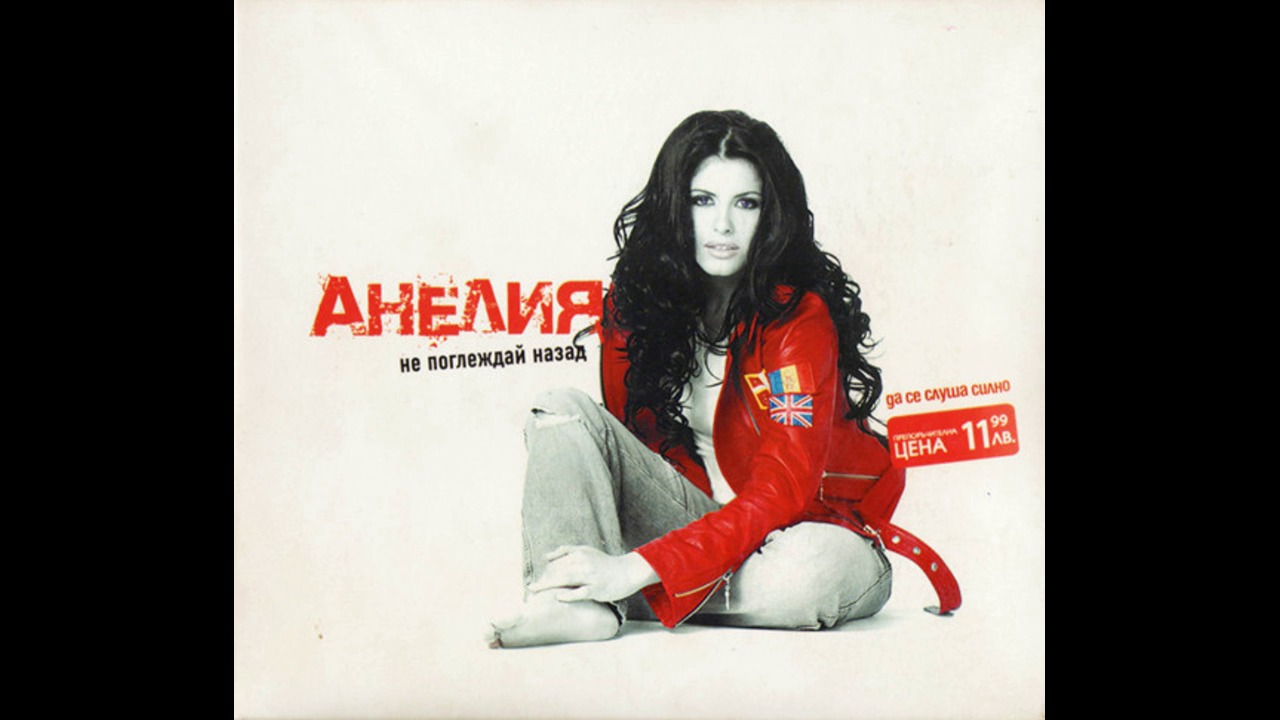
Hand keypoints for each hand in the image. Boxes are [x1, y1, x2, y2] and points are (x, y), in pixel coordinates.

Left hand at [527, 546, 657, 602]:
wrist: (627, 571)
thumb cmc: (604, 564)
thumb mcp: (586, 551)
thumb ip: (566, 551)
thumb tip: (545, 557)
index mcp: (580, 553)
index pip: (556, 561)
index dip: (544, 572)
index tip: (536, 582)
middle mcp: (584, 562)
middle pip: (557, 570)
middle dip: (542, 579)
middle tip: (531, 590)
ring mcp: (590, 576)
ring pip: (565, 579)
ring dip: (548, 585)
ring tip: (535, 591)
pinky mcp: (597, 589)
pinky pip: (580, 592)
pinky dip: (568, 595)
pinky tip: (558, 597)